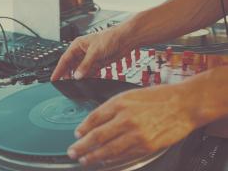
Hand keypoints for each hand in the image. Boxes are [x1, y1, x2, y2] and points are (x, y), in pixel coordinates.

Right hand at [51, 27, 127, 80]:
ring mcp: (89, 58)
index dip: (58, 70)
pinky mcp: (97, 64)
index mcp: (78, 45)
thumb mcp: (95, 51)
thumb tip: (77, 76)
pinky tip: (85, 83)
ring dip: (77, 77)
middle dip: (67, 75)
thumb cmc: (110, 37)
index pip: (65, 59)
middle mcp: (82, 52)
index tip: (54, 79)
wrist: (125, 39)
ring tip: (73, 86)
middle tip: (63, 85)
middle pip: (71, 66)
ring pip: (79, 70)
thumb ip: (85, 65)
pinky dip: (87, 78)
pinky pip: (89, 73)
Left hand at [67, 84, 196, 165]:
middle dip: (82, 146)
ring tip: (85, 159)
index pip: (94, 117)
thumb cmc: (158, 97)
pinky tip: (104, 162)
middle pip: (97, 136)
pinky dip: (112, 160)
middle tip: (73, 151)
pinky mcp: (146, 146)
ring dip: (94, 156)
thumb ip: (112, 107)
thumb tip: (97, 121)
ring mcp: (136, 134)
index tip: (76, 134)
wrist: (183, 104)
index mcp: (120, 102)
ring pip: (109, 149)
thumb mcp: (130, 95)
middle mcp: (126, 118)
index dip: (83, 128)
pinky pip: (124, 155)